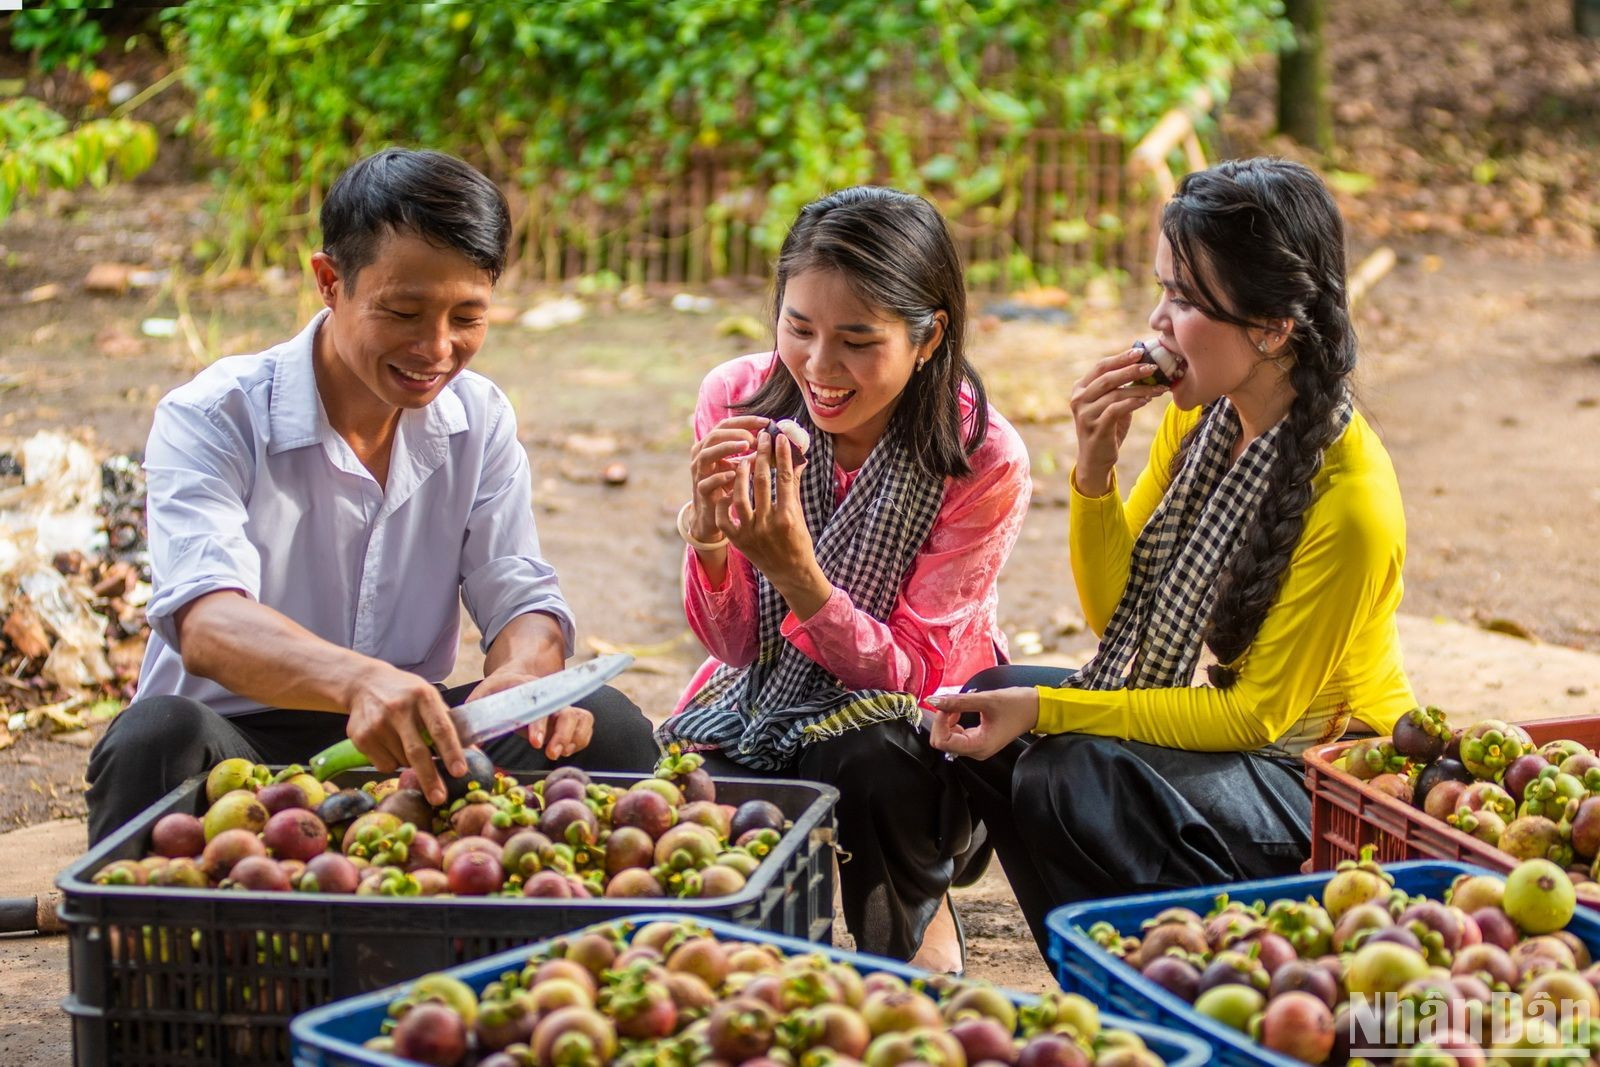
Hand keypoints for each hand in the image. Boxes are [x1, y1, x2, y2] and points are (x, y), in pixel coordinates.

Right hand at [344, 663, 466, 805]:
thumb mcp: (428, 697)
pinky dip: (392, 763)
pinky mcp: (361, 736)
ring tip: (406, 743)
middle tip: (440, 798)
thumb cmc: (406, 694)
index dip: (451, 752)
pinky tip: (388, 743)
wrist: (364, 684)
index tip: (460, 772)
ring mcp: (377, 723)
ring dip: (411, 764)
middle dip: (430, 778)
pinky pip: (384, 765)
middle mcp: (398, 709)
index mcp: (423, 696)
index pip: (440, 728)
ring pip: (401, 762)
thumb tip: (474, 752)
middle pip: (417, 752)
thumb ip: (448, 723)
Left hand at [469, 638, 591, 758]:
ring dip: (574, 739)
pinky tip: (566, 750)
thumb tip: (469, 739)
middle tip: (551, 754)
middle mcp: (550, 697)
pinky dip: (580, 741)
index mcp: (529, 690)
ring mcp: (563, 706)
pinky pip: (585, 728)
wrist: (517, 680)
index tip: (535, 743)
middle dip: (562, 735)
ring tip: (559, 753)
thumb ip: (475, 710)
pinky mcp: (571, 717)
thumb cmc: (500, 691)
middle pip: (566, 714)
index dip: (539, 726)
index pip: (539, 707)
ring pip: (581, 719)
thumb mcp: (484, 693)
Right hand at [687, 415, 769, 544]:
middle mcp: (702, 456)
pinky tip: (734, 473)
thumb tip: (779, 443)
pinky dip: (720, 476)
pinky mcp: (701, 491)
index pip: (727, 425)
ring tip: (746, 447)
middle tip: (755, 437)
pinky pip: (706, 481)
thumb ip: (755, 454)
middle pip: (714, 435)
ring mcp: (699, 473)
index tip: (766, 422)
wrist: (714, 515)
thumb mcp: (743, 467)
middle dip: (736, 433)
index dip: (746, 421)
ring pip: (706, 454)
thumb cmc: (730, 488)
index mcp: (713, 446)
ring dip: (726, 448)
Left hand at [719, 430, 827, 609]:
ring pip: (740, 497)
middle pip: (762, 482)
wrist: (791, 573)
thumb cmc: (798, 540)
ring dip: (739, 475)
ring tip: (741, 460)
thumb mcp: (799, 513)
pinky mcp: (738, 540)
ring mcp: (751, 533)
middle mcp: (769, 524)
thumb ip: (794, 486)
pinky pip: (724, 518)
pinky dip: (723, 502)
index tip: (778, 437)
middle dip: (761, 456)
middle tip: (760, 438)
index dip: (780, 455)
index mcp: (788, 515)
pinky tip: (727, 488)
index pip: (784, 478)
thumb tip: (797, 458)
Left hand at [925, 687, 1040, 760]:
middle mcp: (976, 752)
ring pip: (947, 738)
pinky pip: (955, 734)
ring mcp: (976, 747)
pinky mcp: (977, 741)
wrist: (1035, 708)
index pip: (942, 742)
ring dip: (947, 720)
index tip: (947, 706)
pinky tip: (960, 710)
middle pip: (942, 742)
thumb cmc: (1016, 705)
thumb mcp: (986, 699)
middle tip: (952, 704)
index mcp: (979, 746)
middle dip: (942, 721)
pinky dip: (953, 721)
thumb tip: (933, 701)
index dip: (940, 722)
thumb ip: (958, 701)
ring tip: (959, 705)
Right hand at [1069, 346, 1167, 496]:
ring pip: (1115, 394)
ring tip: (1158, 388)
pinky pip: (1116, 410)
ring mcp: (1085, 414)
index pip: (1101, 367)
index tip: (1140, 352)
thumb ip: (1121, 388)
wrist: (1095, 460)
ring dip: (1140, 389)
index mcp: (1080, 389)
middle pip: (1107, 378)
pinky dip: (1133, 403)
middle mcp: (1079, 399)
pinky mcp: (1095, 428)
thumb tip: (1146, 368)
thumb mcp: (1111, 405)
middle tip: (1153, 367)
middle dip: (1132, 370)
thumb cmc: (1107, 429)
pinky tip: (1146, 401)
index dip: (1121, 358)